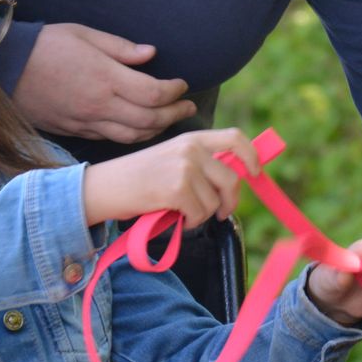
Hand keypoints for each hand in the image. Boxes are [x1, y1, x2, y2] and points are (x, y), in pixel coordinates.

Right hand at [11, 22, 196, 142]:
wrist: (5, 68)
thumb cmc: (44, 44)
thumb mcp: (84, 34)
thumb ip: (120, 48)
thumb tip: (151, 54)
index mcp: (105, 77)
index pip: (154, 93)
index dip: (175, 91)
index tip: (182, 84)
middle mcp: (99, 105)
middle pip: (149, 120)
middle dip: (174, 114)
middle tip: (188, 107)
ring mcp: (87, 122)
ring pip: (133, 135)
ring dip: (157, 130)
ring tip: (170, 119)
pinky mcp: (76, 130)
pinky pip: (112, 138)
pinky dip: (133, 136)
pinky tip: (142, 128)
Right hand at [82, 129, 263, 226]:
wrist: (105, 187)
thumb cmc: (138, 179)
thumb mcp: (171, 160)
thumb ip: (200, 165)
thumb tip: (233, 181)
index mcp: (192, 139)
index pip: (235, 138)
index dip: (252, 156)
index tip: (256, 172)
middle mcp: (191, 149)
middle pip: (232, 179)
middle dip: (229, 202)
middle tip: (219, 213)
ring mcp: (185, 168)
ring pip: (215, 203)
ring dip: (202, 215)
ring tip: (180, 212)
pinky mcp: (177, 189)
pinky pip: (199, 215)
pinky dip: (189, 223)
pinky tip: (173, 217)